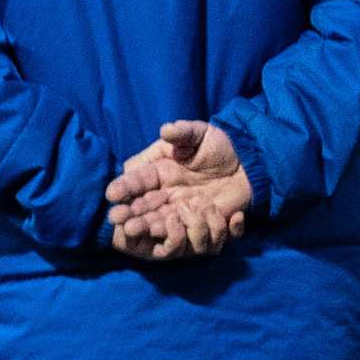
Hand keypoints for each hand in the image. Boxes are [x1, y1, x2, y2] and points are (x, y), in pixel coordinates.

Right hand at [107, 119, 255, 260]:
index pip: (136, 180)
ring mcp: (183, 209)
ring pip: (163, 220)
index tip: (112, 194)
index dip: (124, 187)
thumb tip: (166, 129)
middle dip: (130, 213)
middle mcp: (166, 193)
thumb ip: (182, 132)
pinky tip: (172, 227)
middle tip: (117, 220)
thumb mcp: (198, 134)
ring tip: (138, 229)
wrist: (247, 163)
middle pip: (144, 205)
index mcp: (158, 172)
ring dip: (151, 225)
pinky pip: (191, 229)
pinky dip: (182, 230)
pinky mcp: (203, 220)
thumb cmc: (217, 146)